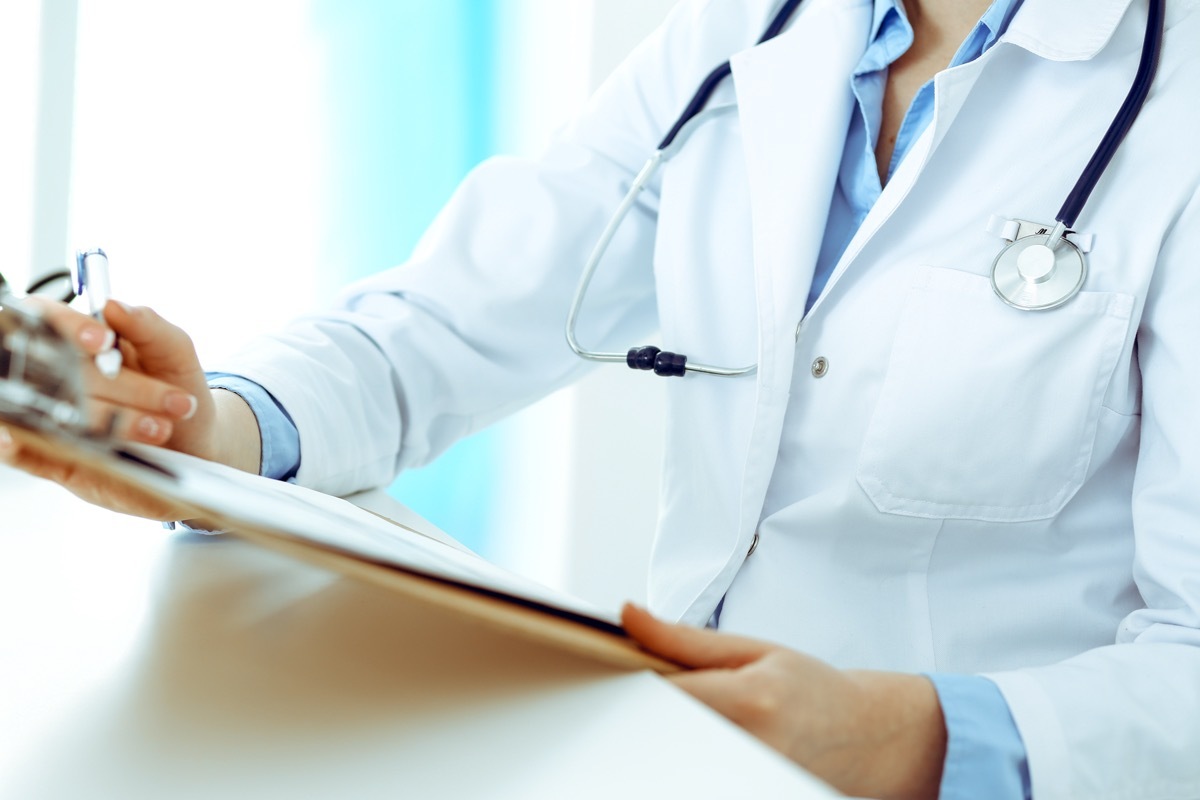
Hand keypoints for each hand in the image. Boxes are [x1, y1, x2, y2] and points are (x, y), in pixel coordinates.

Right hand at [0, 298, 260, 518]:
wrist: (193, 446)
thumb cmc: (176, 389)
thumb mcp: (175, 353)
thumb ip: (149, 326)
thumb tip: (113, 306)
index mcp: (79, 342)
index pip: (49, 320)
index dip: (70, 327)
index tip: (104, 341)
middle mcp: (56, 375)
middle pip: (60, 371)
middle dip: (123, 387)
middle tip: (172, 401)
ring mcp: (50, 415)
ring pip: (52, 413)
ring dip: (103, 421)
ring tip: (158, 429)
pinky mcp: (51, 456)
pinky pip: (23, 453)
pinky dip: (18, 449)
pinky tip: (31, 442)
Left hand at [622, 604, 945, 799]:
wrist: (866, 735)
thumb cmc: (809, 687)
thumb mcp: (752, 649)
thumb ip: (682, 638)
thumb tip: (627, 614)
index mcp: (749, 699)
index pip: (664, 693)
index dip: (627, 683)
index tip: (609, 672)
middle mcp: (749, 747)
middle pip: (661, 730)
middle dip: (642, 711)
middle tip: (636, 695)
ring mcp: (748, 778)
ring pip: (673, 757)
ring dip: (660, 736)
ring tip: (673, 717)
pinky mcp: (744, 791)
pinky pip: (693, 772)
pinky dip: (680, 757)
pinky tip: (688, 743)